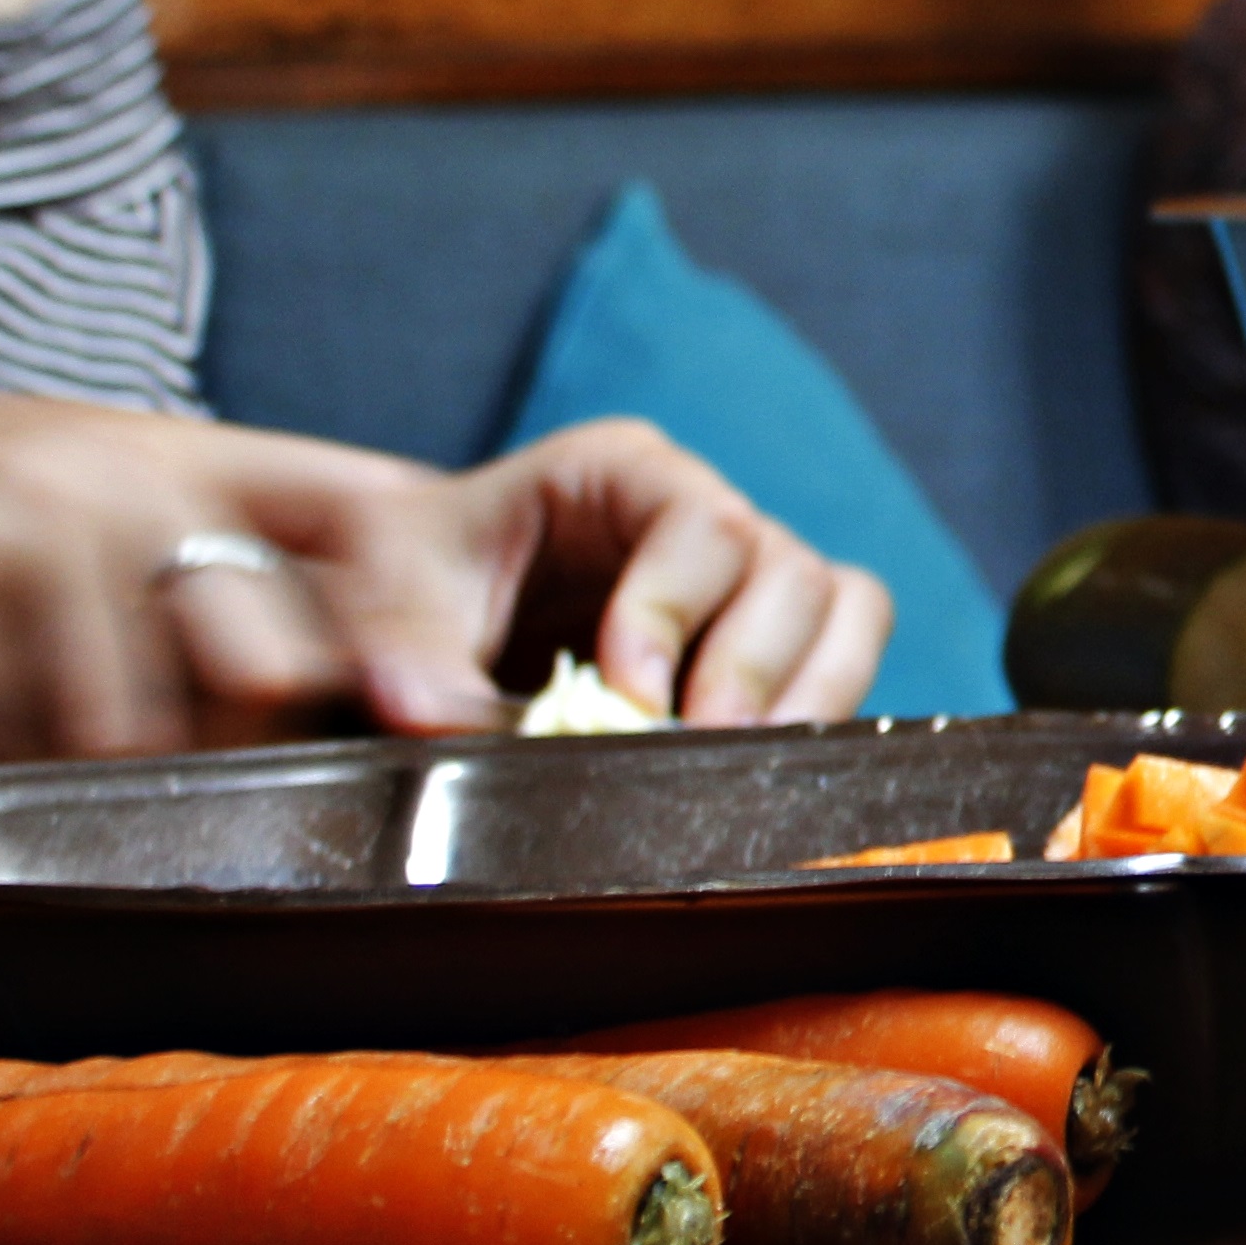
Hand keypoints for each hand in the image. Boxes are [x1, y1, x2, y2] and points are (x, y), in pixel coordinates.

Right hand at [0, 385, 382, 759]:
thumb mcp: (95, 526)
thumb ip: (226, 593)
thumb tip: (388, 698)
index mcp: (196, 454)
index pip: (380, 517)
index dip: (419, 622)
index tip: (439, 713)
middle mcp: (136, 466)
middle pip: (260, 668)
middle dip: (192, 747)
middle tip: (93, 733)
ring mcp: (43, 503)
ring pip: (123, 726)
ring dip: (47, 753)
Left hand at [294, 418, 892, 733]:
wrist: (427, 606)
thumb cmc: (414, 583)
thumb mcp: (397, 611)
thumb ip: (421, 665)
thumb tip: (447, 728)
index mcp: (622, 472)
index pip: (698, 522)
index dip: (676, 609)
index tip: (626, 697)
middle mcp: (706, 512)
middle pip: (788, 569)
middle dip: (751, 669)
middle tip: (695, 749)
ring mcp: (752, 573)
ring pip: (843, 608)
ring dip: (805, 695)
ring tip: (738, 772)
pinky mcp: (774, 636)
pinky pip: (848, 650)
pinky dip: (826, 707)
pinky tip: (760, 768)